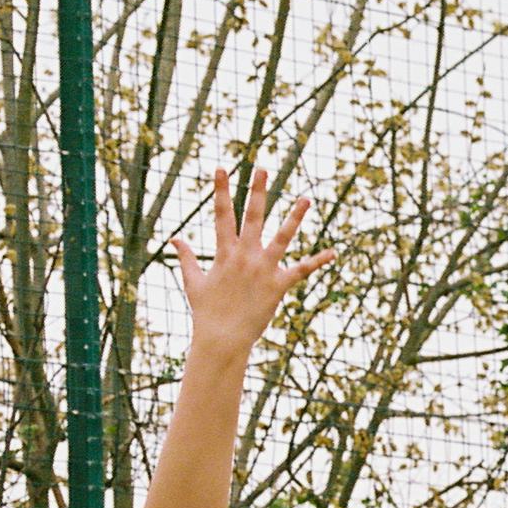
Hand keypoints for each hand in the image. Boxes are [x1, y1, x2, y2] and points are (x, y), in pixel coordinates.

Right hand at [175, 166, 335, 352]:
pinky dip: (318, 261)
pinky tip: (333, 252)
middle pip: (251, 216)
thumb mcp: (193, 282)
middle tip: (262, 168)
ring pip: (282, 237)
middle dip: (256, 191)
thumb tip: (174, 238)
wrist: (222, 338)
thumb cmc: (206, 312)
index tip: (221, 168)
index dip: (220, 190)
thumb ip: (185, 257)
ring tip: (306, 198)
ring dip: (295, 217)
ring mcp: (263, 269)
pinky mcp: (278, 285)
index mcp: (224, 253)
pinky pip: (302, 270)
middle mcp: (244, 256)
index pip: (221, 215)